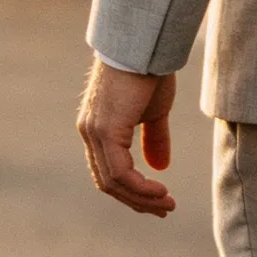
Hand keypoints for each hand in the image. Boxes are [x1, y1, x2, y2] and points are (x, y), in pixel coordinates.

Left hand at [77, 59, 177, 216]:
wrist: (145, 46)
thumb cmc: (149, 72)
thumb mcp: (154, 111)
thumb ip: (154, 139)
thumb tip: (159, 168)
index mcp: (97, 128)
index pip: (108, 171)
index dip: (131, 191)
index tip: (157, 200)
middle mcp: (89, 133)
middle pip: (108, 182)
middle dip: (137, 201)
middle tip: (164, 210)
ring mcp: (94, 133)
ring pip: (113, 182)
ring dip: (142, 198)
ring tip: (167, 204)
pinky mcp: (105, 131)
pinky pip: (120, 172)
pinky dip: (140, 188)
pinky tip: (160, 191)